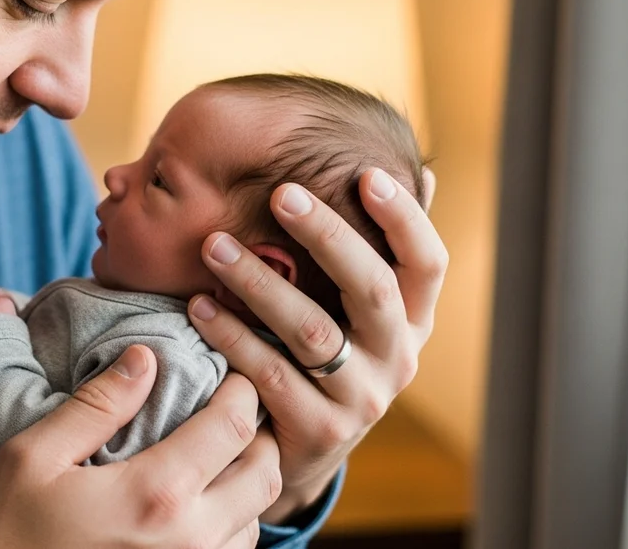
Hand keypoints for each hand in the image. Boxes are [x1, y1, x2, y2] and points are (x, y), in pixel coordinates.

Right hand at [0, 345, 281, 547]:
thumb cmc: (6, 537)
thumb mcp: (31, 459)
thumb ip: (96, 406)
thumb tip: (144, 358)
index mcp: (156, 494)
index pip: (233, 426)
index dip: (241, 390)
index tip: (229, 375)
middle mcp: (191, 539)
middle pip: (265, 472)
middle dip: (257, 433)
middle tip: (232, 410)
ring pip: (256, 518)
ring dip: (247, 481)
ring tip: (218, 456)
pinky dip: (232, 523)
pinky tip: (200, 506)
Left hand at [188, 168, 445, 522]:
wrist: (298, 455)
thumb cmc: (324, 360)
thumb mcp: (360, 314)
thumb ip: (380, 252)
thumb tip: (421, 177)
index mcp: (412, 321)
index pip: (427, 263)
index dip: (405, 219)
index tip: (366, 173)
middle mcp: (397, 359)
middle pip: (373, 289)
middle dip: (327, 235)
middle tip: (281, 193)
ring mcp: (360, 400)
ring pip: (312, 332)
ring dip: (260, 282)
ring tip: (213, 245)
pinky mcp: (317, 430)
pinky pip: (268, 373)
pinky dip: (231, 335)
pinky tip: (199, 305)